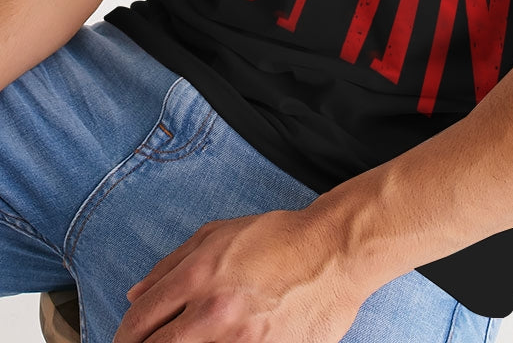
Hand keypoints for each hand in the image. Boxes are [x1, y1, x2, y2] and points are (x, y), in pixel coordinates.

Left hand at [111, 208, 366, 342]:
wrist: (335, 252)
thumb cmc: (279, 238)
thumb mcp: (218, 234)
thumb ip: (171, 264)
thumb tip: (134, 295)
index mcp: (199, 275)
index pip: (139, 322)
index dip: (124, 337)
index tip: (127, 341)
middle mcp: (214, 311)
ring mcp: (241, 340)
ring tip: (186, 342)